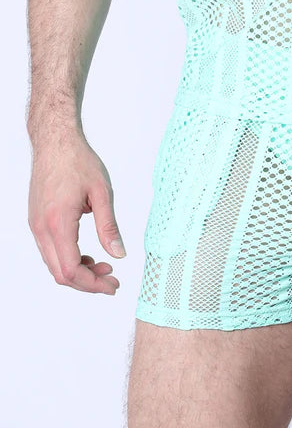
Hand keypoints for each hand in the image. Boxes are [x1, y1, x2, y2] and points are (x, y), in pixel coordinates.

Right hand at [27, 130, 125, 294]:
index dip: (93, 284)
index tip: (112, 285)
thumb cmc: (77, 161)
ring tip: (103, 266)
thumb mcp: (102, 192)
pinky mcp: (36, 220)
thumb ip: (109, 226)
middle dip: (87, 283)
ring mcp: (36, 225)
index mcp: (58, 223)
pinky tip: (87, 254)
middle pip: (60, 274)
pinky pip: (50, 250)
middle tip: (112, 280)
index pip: (71, 270)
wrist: (55, 142)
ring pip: (53, 264)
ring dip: (78, 272)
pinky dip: (68, 258)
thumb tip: (119, 254)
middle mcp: (41, 228)